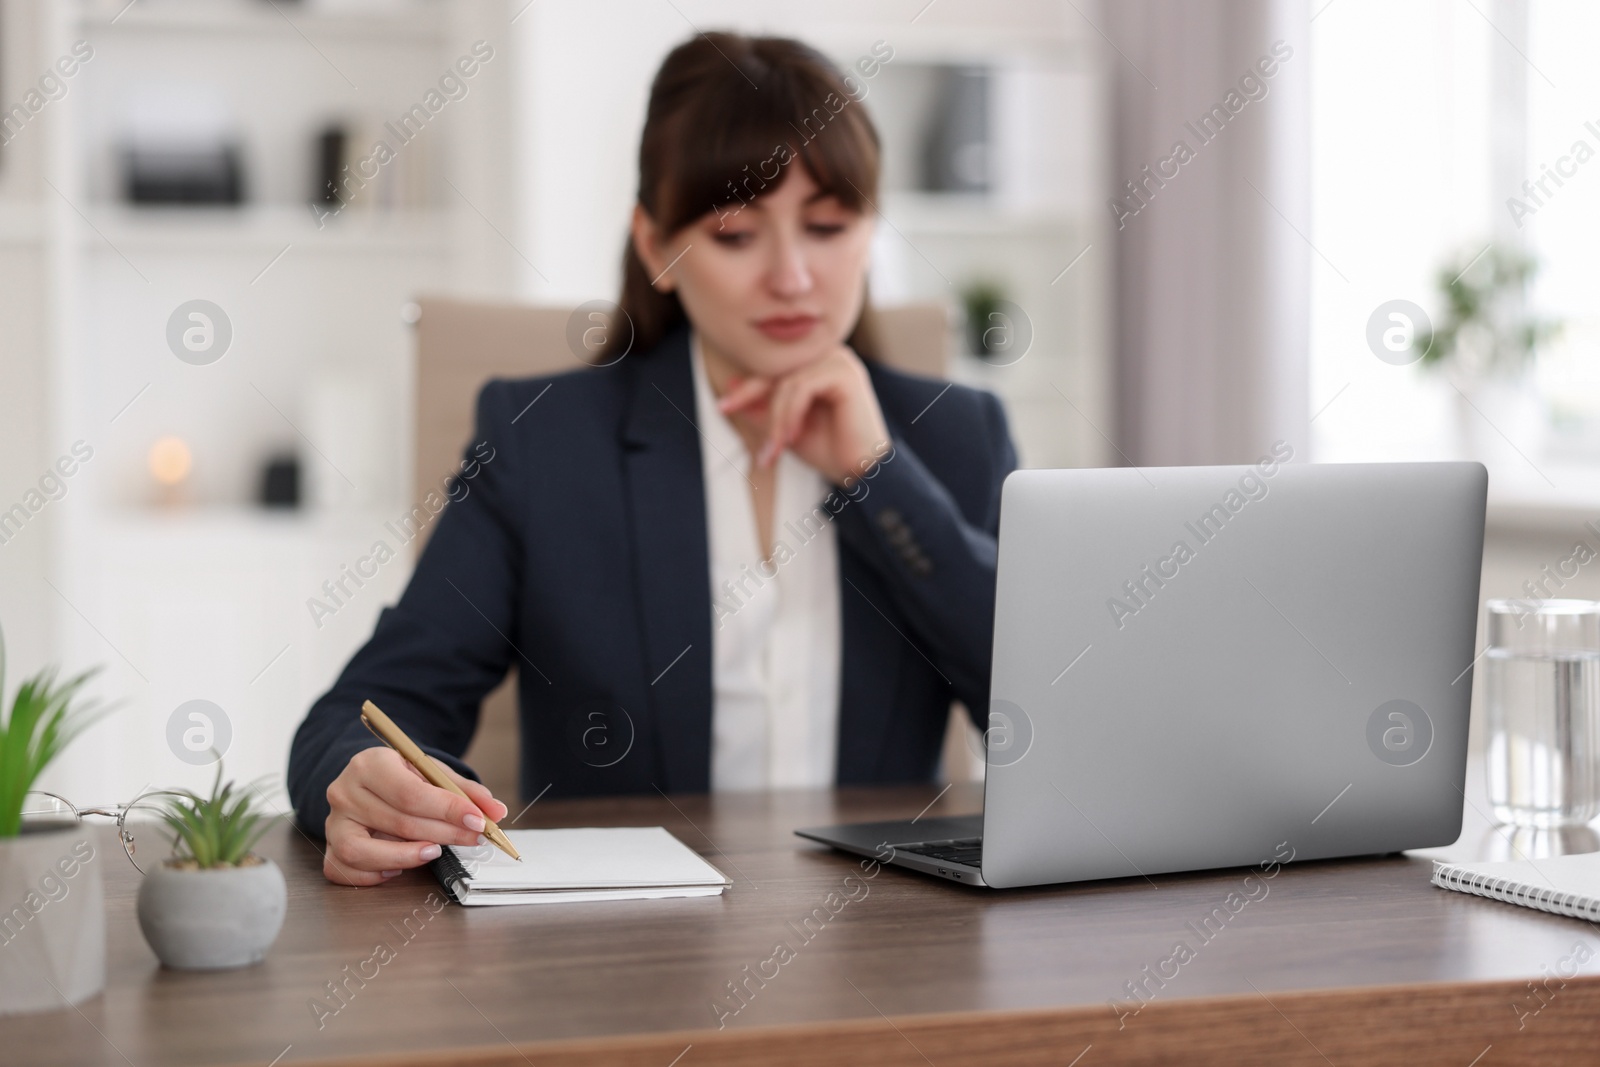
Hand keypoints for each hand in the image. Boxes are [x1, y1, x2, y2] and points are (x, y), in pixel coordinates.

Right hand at [322, 746, 508, 885]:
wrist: (370, 779)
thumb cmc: (403, 777)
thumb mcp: (434, 772)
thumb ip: (465, 791)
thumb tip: (496, 812)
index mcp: (370, 764)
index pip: (411, 793)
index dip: (447, 810)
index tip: (477, 820)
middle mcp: (345, 791)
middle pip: (397, 822)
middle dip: (443, 833)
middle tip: (472, 838)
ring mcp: (334, 822)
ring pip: (362, 850)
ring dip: (405, 857)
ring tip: (434, 853)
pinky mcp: (330, 847)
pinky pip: (345, 869)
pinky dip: (374, 874)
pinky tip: (399, 867)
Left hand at [717, 344, 890, 483]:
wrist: (864, 473)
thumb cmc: (831, 451)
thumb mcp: (786, 429)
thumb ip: (762, 408)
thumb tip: (730, 387)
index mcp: (818, 365)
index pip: (774, 369)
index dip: (746, 387)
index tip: (722, 405)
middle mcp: (830, 357)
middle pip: (776, 369)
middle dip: (750, 395)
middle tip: (728, 412)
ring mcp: (839, 361)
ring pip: (786, 381)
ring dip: (775, 417)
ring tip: (775, 448)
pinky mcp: (845, 374)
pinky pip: (801, 387)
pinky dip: (790, 414)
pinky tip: (792, 437)